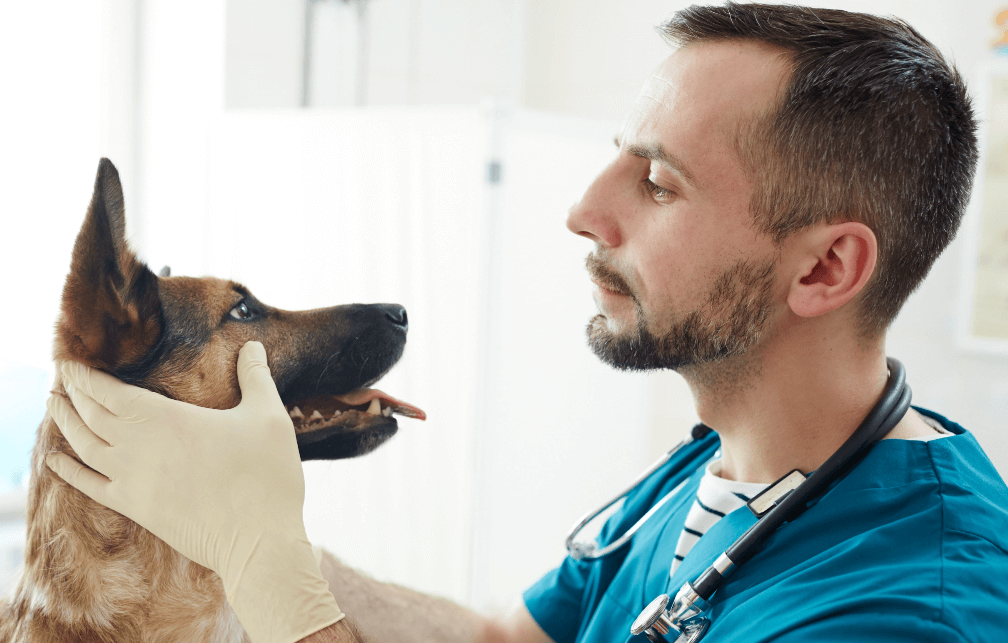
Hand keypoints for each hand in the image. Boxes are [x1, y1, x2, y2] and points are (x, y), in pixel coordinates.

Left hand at [45, 341, 343, 642]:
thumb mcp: (269, 416)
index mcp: (167, 419)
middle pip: (91, 414)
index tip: (71, 361)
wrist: (257, 539)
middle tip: (61, 376)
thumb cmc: (266, 475)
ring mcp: (133, 480)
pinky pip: (89, 486)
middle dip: (73, 393)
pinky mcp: (136, 507)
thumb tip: (253, 345)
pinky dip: (68, 471)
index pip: (111, 391)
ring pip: (84, 446)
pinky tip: (54, 460)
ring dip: (65, 422)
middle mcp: (139, 447)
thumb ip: (256, 376)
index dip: (86, 375)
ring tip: (53, 404)